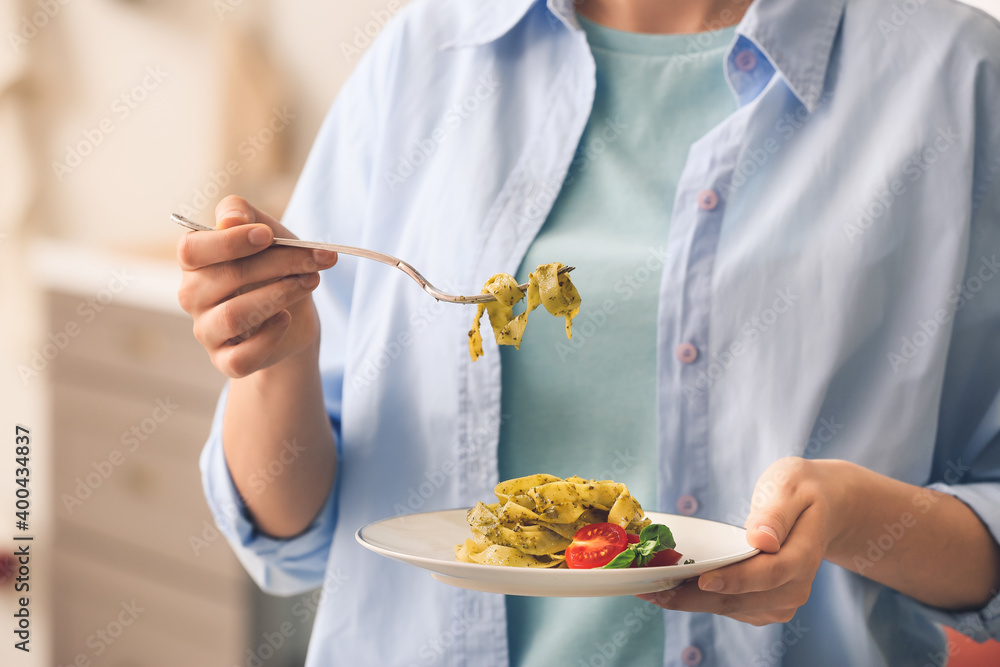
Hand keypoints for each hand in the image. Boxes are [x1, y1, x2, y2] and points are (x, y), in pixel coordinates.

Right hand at [176, 195, 338, 377]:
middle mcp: (192, 296)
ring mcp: (206, 331)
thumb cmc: (273, 267)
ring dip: (281, 295)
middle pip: (227, 278)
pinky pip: (241, 357)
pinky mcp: (226, 361)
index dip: (229, 242)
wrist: (294, 316)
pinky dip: (270, 337)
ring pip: (234, 316)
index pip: (192, 250)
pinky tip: (286, 319)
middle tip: (315, 260)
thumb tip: (231, 220)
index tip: (267, 235)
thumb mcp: (265, 232)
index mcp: (195, 261)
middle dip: (278, 264)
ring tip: (310, 282)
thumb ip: (244, 214)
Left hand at [638, 457, 847, 625]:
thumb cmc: (803, 490)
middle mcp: (795, 586)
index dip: (736, 579)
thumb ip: (776, 512)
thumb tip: (762, 540)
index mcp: (804, 553)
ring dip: (689, 602)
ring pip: (730, 608)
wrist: (823, 509)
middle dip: (693, 596)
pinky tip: (669, 588)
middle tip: (649, 588)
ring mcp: (781, 601)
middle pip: (741, 599)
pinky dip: (698, 600)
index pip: (770, 573)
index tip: (702, 579)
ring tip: (649, 588)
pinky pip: (728, 608)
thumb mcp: (791, 485)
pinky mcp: (765, 606)